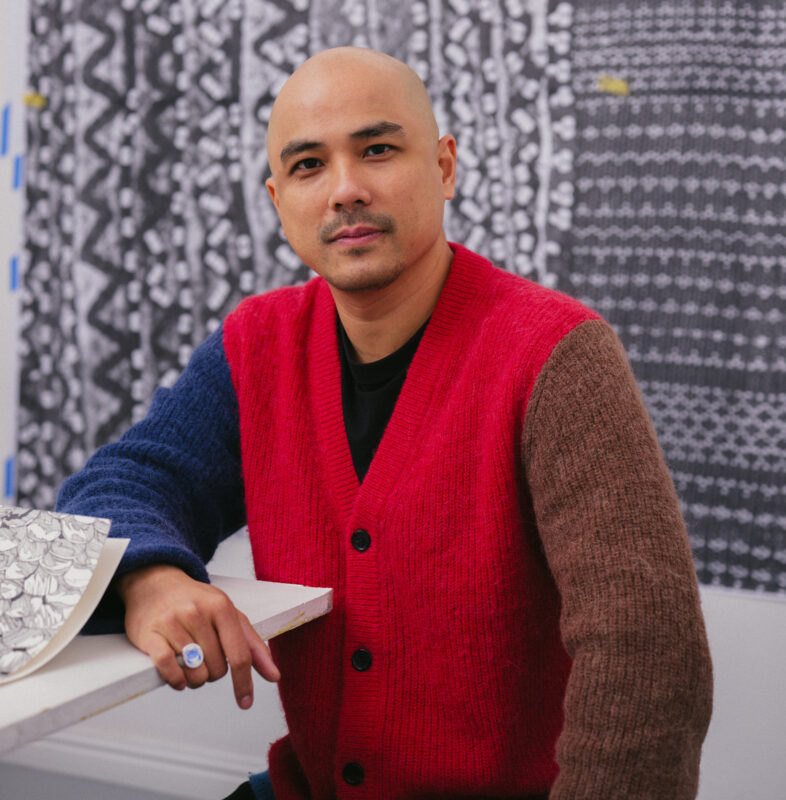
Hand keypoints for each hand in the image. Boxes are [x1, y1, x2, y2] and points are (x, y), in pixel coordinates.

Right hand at [115, 564, 279, 708]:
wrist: (156, 583)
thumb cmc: (198, 602)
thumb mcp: (230, 614)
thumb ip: (252, 645)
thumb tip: (274, 676)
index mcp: (222, 607)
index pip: (239, 654)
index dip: (244, 682)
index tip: (245, 702)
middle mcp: (197, 612)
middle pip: (217, 668)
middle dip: (214, 673)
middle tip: (206, 660)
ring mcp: (172, 622)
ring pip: (194, 672)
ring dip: (195, 679)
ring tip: (192, 667)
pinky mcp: (149, 633)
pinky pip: (167, 668)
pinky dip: (175, 680)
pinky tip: (179, 679)